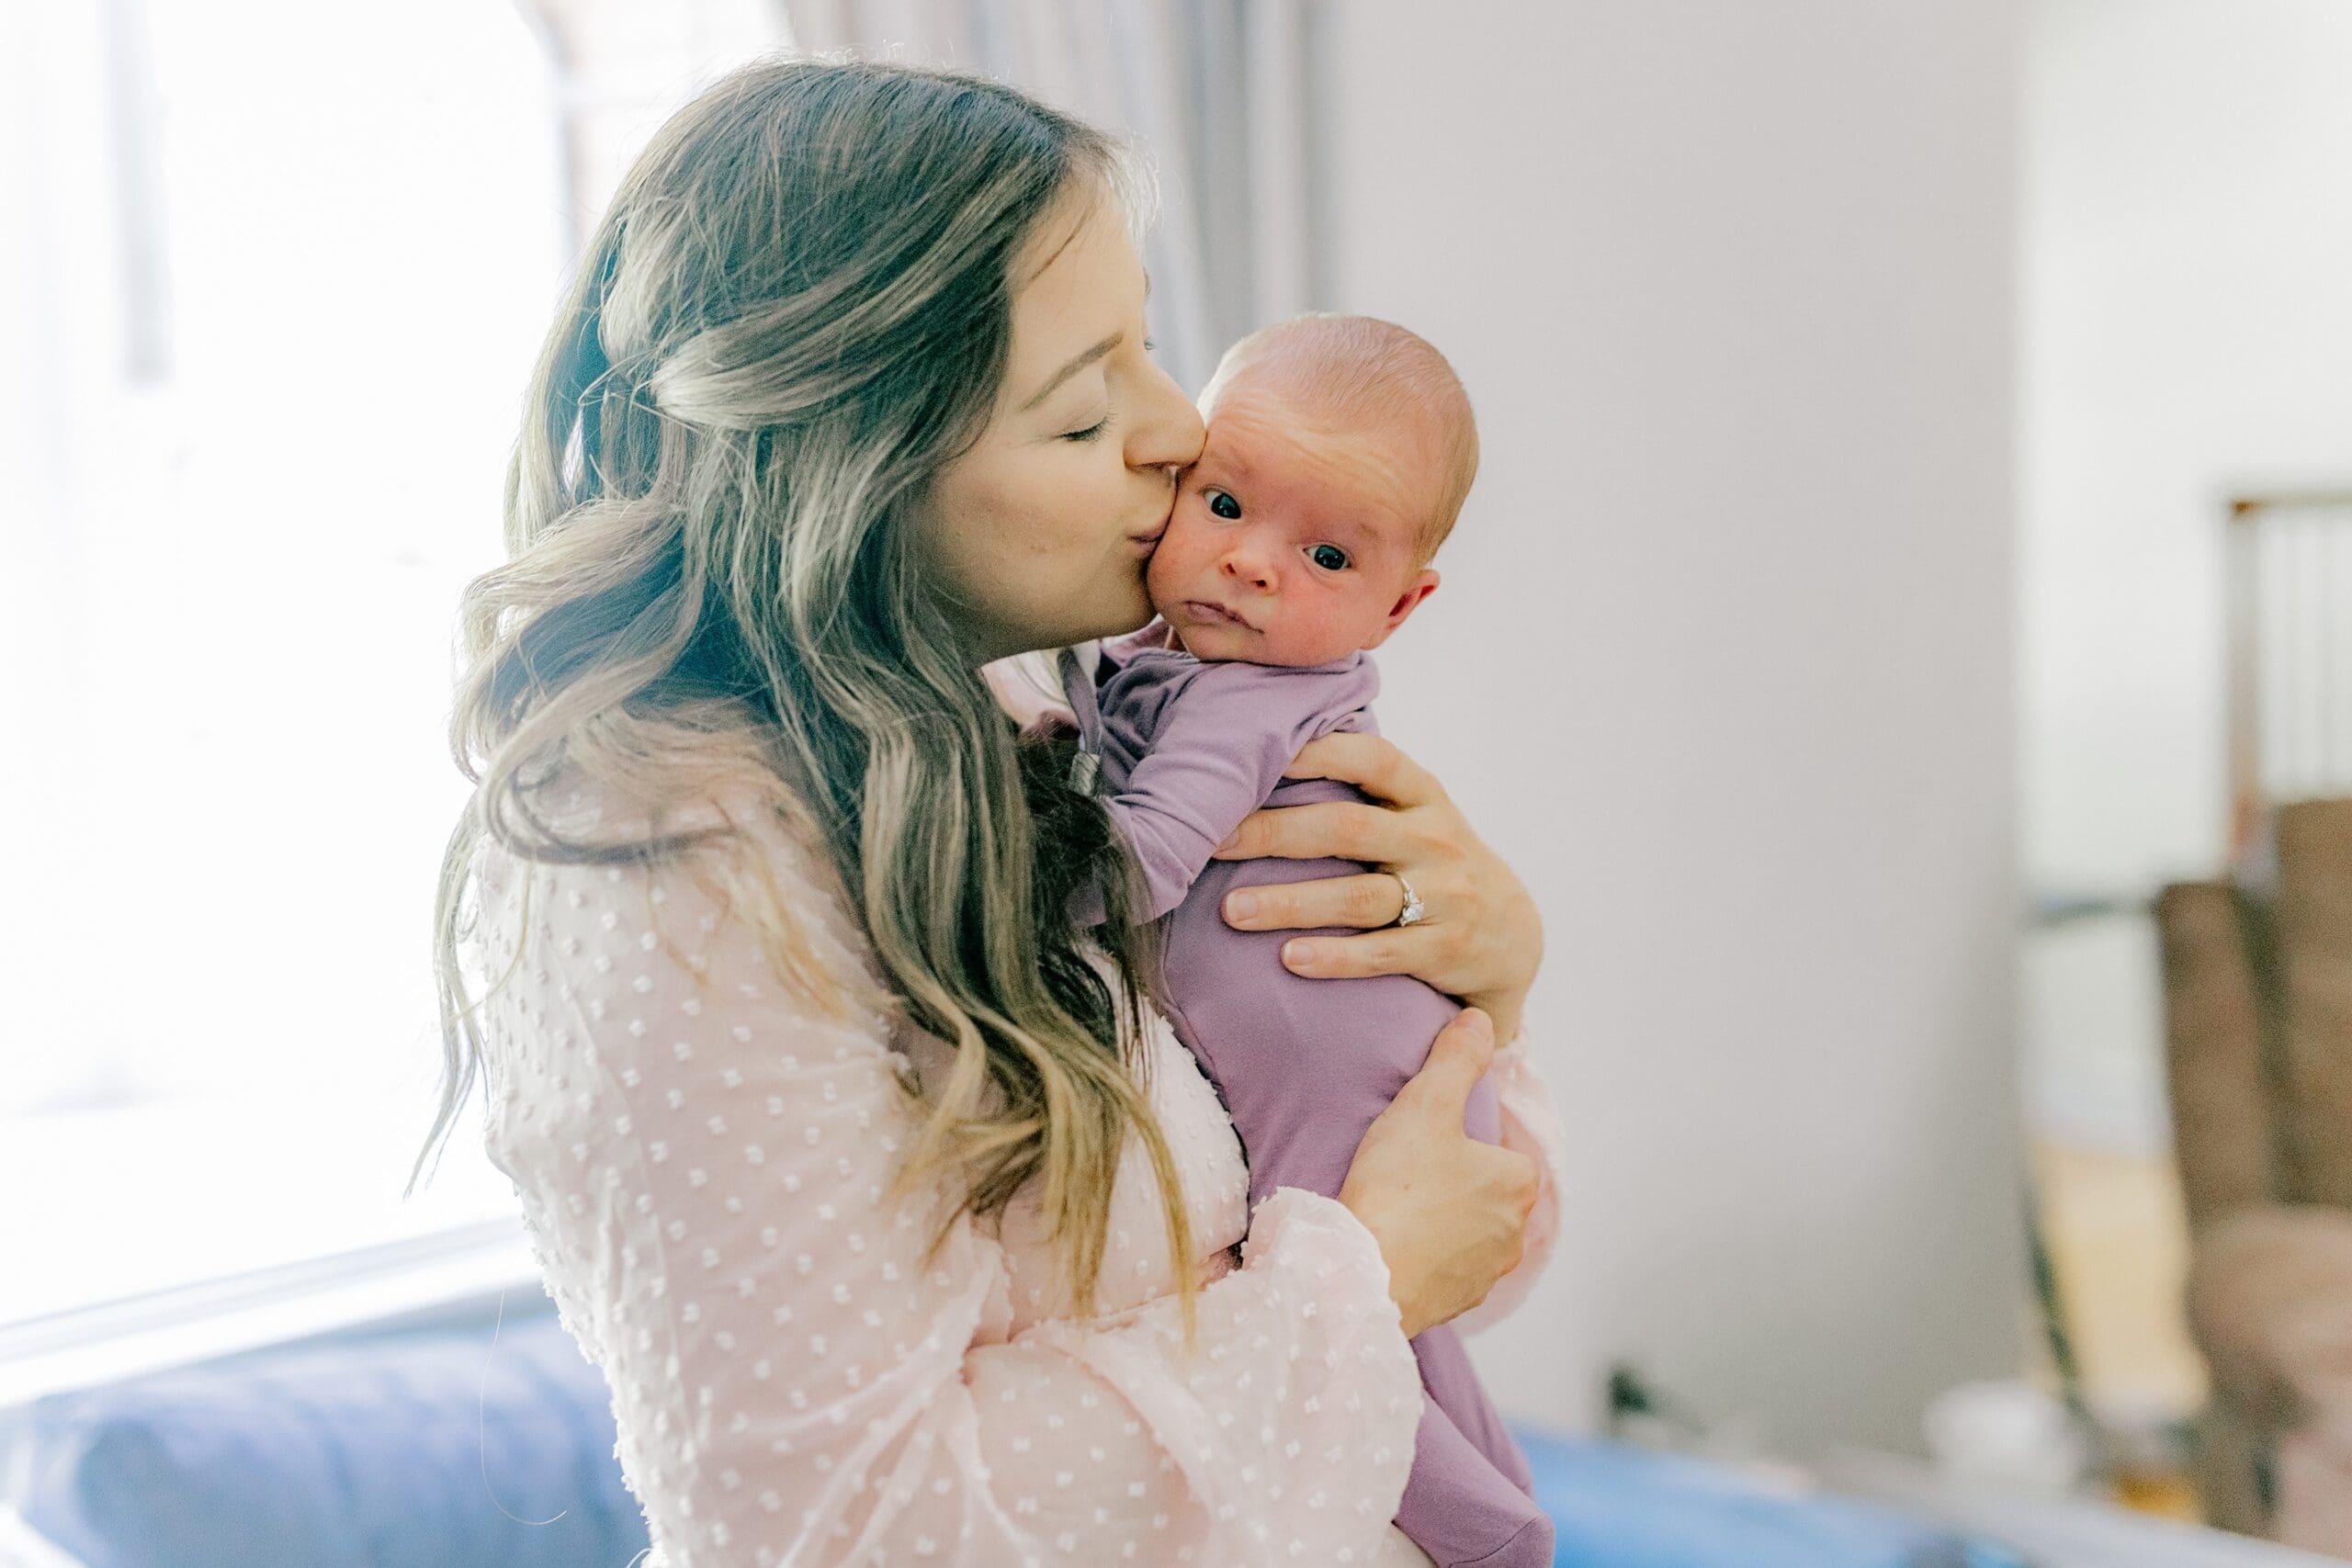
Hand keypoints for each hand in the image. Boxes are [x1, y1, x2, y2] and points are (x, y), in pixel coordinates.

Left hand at [1210, 732, 1543, 1042]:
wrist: (1512, 935)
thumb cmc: (1435, 862)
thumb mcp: (1417, 813)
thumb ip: (1363, 786)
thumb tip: (1269, 747)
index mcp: (1424, 795)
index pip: (1371, 759)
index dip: (1316, 752)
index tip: (1255, 754)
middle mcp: (1434, 838)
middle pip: (1346, 828)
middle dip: (1275, 832)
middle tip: (1214, 841)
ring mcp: (1444, 895)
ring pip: (1358, 897)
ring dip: (1290, 903)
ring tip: (1232, 911)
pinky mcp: (1445, 950)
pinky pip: (1382, 953)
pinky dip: (1335, 957)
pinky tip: (1289, 959)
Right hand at [1338, 1009, 1538, 1337]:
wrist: (1362, 1274)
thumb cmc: (1398, 1189)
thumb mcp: (1425, 1106)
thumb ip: (1455, 1059)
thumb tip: (1479, 1020)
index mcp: (1519, 1182)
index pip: (1500, 1148)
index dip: (1462, 1138)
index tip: (1426, 1138)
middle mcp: (1516, 1231)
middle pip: (1486, 1191)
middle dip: (1455, 1181)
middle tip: (1407, 1169)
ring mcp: (1488, 1272)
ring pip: (1470, 1232)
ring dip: (1443, 1221)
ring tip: (1398, 1207)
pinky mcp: (1458, 1302)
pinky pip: (1448, 1268)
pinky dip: (1428, 1256)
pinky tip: (1395, 1242)